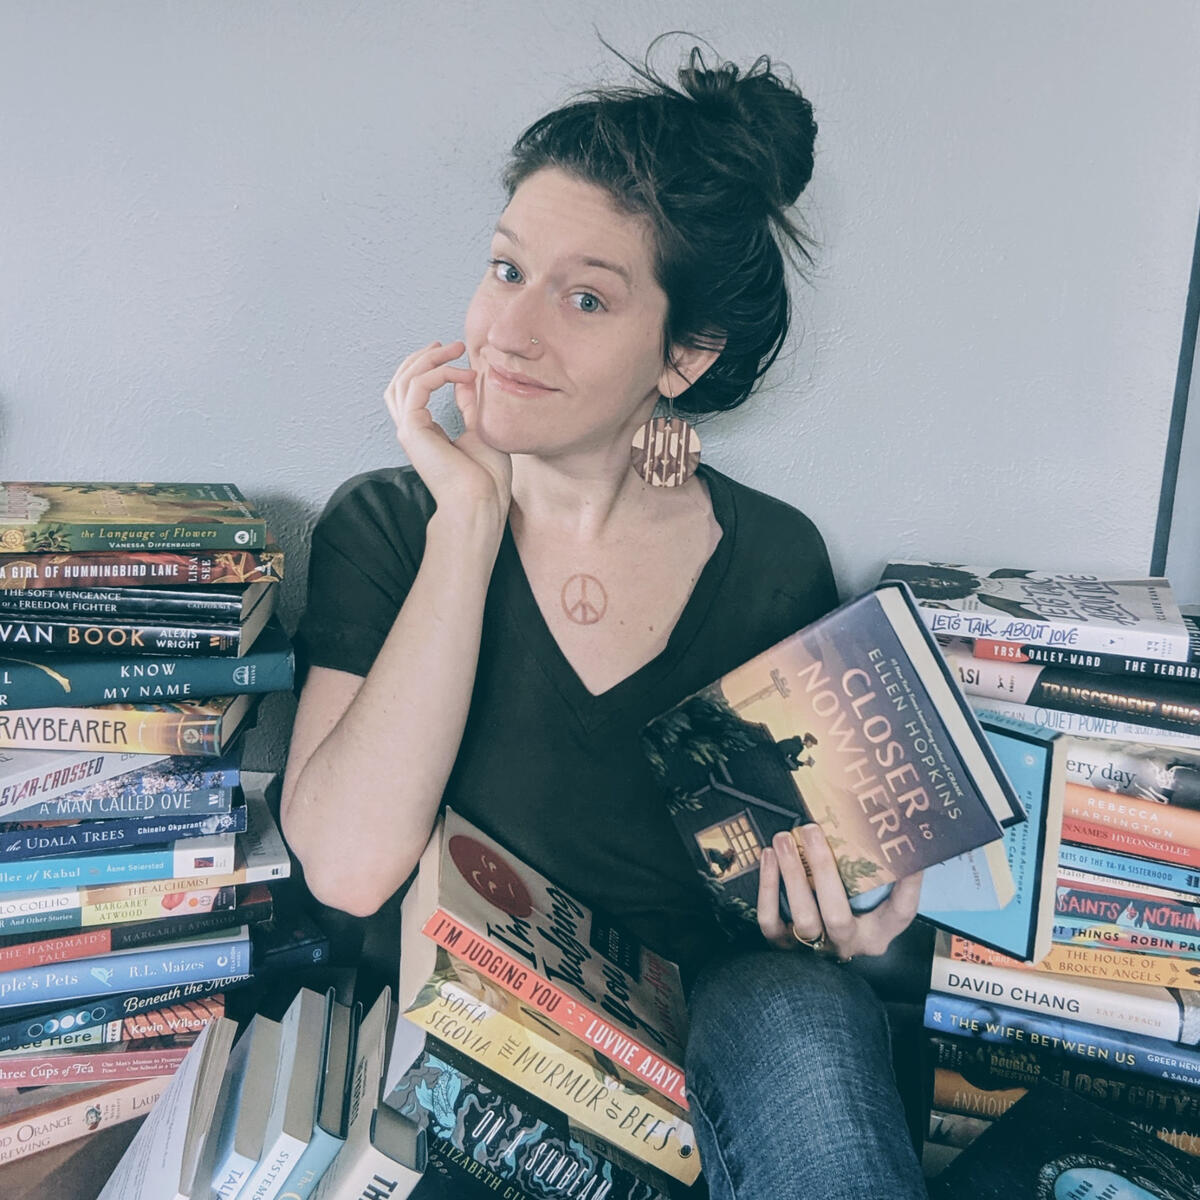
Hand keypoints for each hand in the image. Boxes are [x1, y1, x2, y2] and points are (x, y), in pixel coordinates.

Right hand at [383, 341, 511, 526]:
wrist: (481, 501)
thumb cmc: (486, 477)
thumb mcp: (481, 429)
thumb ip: (470, 404)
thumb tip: (468, 380)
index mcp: (425, 432)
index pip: (413, 391)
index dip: (428, 367)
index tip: (453, 353)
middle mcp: (412, 430)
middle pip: (401, 380)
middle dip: (423, 357)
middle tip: (451, 345)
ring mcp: (409, 430)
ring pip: (404, 379)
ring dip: (429, 359)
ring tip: (455, 349)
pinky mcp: (412, 429)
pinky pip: (417, 386)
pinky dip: (438, 373)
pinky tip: (463, 374)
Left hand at [756, 825, 921, 960]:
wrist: (816, 953)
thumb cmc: (847, 915)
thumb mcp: (871, 901)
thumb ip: (883, 874)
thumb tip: (899, 834)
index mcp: (876, 933)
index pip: (900, 913)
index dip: (907, 885)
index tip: (905, 853)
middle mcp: (847, 944)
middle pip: (837, 915)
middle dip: (822, 868)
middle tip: (811, 830)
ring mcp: (814, 949)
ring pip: (803, 918)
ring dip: (791, 874)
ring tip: (783, 839)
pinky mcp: (783, 946)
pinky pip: (771, 921)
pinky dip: (767, 888)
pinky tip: (768, 857)